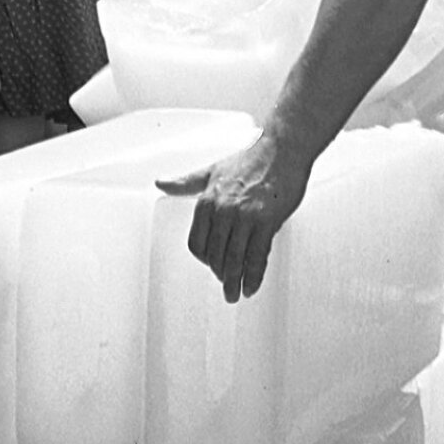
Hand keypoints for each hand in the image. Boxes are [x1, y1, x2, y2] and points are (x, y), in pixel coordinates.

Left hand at [158, 133, 310, 303]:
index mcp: (207, 200)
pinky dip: (254, 275)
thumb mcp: (212, 170)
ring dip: (234, 282)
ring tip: (235, 294)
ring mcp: (245, 217)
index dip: (203, 259)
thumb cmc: (250, 158)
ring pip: (234, 259)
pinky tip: (252, 286)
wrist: (283, 148)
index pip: (197, 242)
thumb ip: (186, 182)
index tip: (211, 267)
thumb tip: (160, 183)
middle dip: (219, 275)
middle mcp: (224, 210)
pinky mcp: (267, 222)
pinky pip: (257, 256)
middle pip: (215, 255)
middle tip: (226, 289)